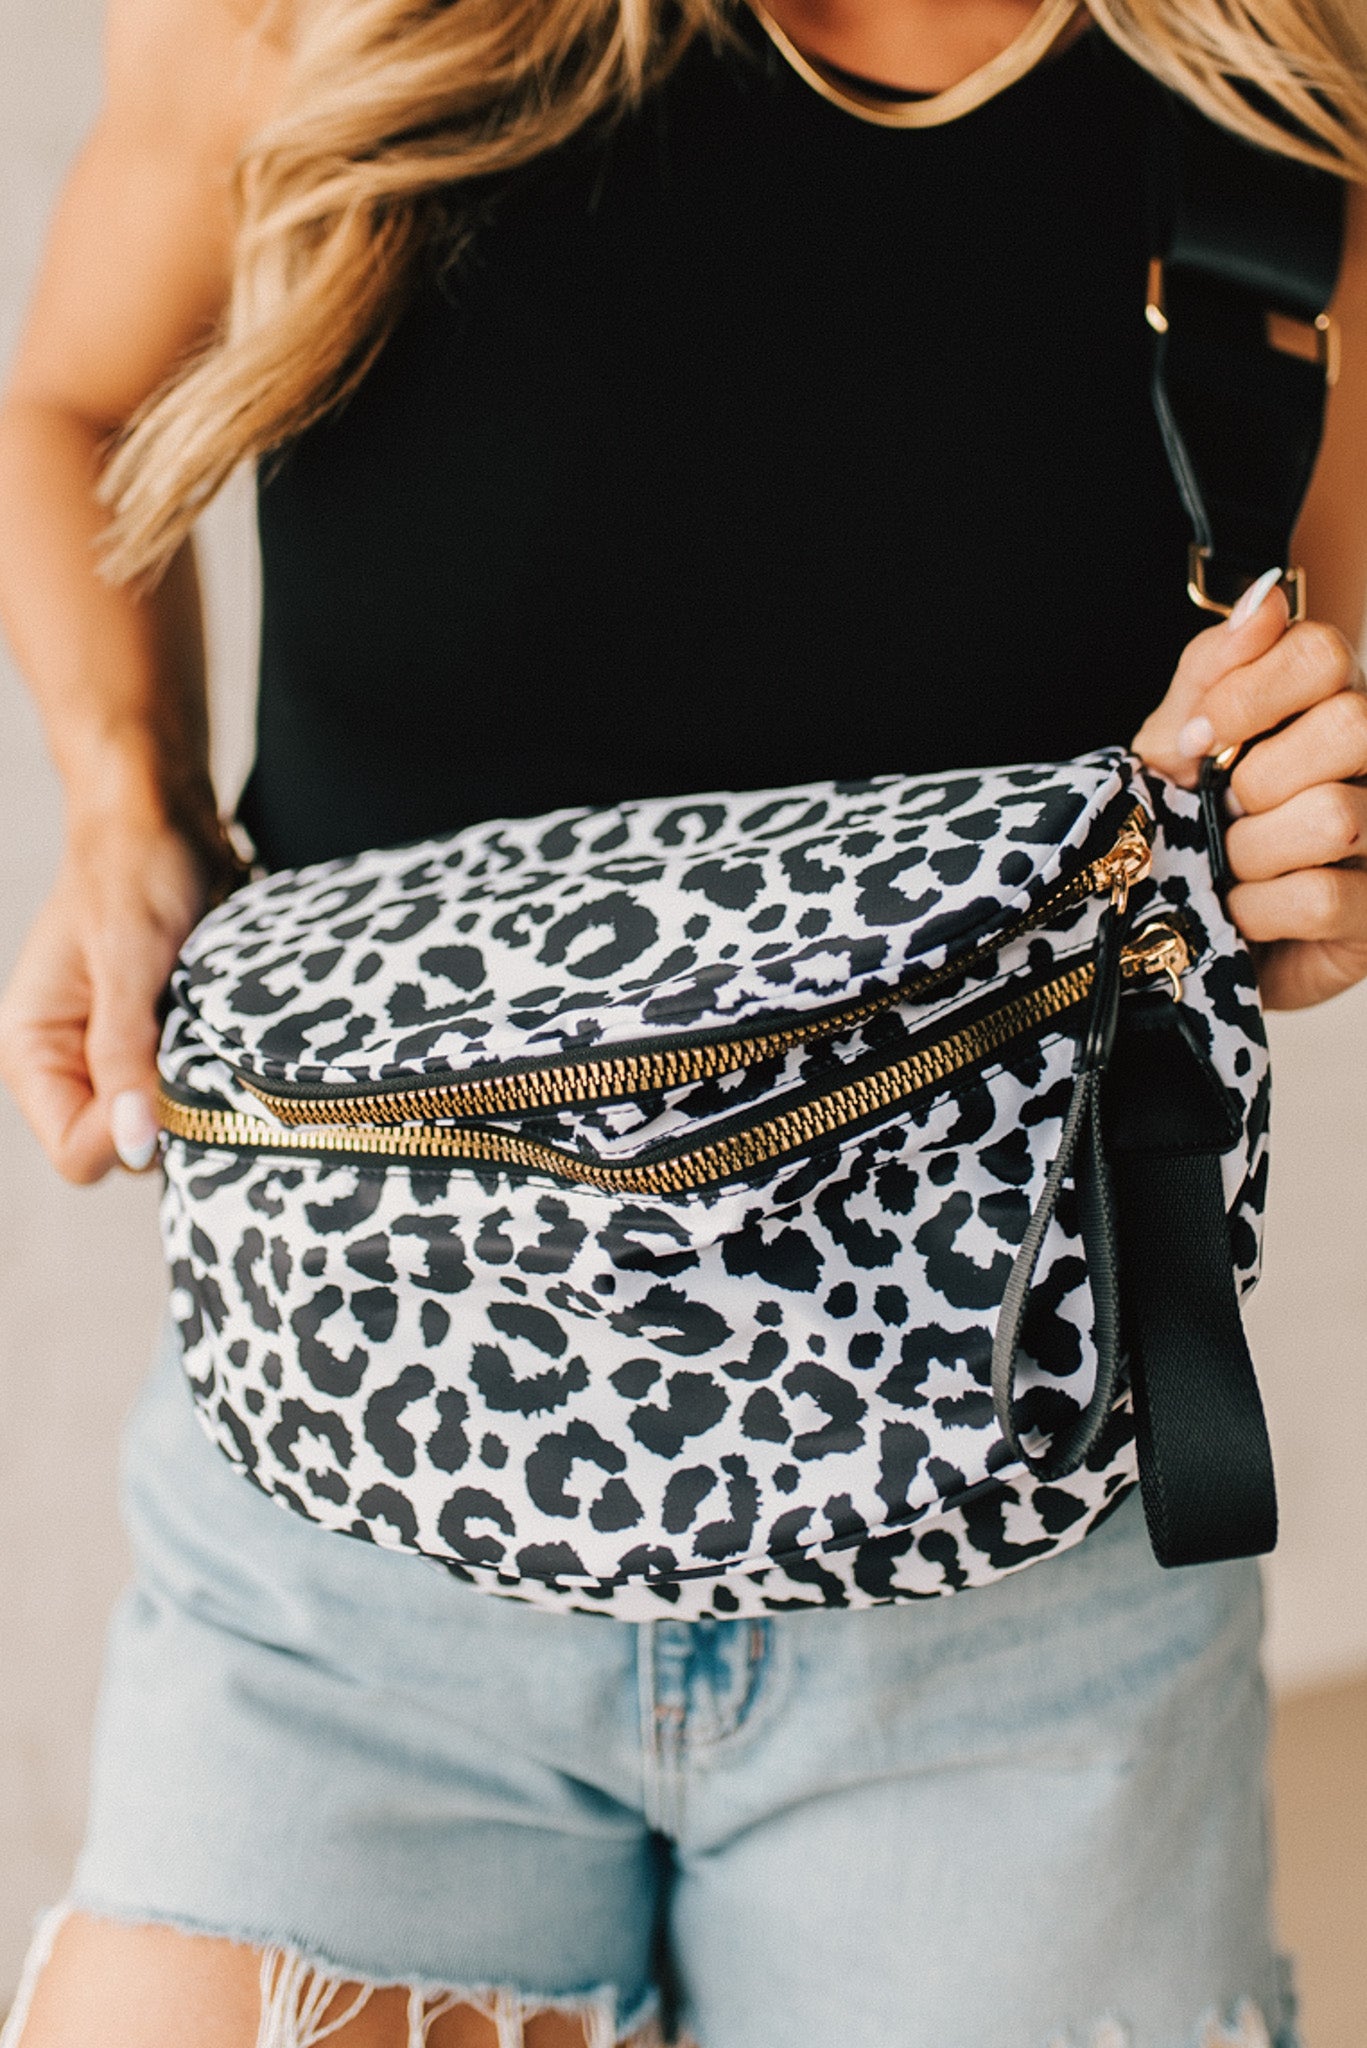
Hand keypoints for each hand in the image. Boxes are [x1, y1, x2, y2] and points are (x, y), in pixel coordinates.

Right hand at [0, 804, 222, 1182]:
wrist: (162, 818)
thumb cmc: (134, 872)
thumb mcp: (129, 962)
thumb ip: (124, 1054)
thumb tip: (136, 1145)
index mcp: (33, 1048)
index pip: (76, 1154)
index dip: (128, 1136)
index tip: (172, 1084)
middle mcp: (68, 1063)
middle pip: (122, 1149)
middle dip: (166, 1116)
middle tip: (197, 1050)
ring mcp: (112, 1055)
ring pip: (161, 1123)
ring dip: (193, 1089)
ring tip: (207, 1028)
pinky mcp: (155, 1041)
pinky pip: (185, 1087)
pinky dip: (208, 1068)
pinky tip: (221, 1028)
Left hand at [1132, 571, 1366, 1011]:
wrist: (1169, 933)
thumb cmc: (1183, 828)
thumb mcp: (1176, 744)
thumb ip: (1213, 669)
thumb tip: (1265, 597)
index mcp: (1326, 707)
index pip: (1323, 651)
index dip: (1250, 693)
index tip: (1196, 740)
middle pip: (1351, 725)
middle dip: (1257, 778)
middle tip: (1222, 811)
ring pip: (1337, 815)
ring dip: (1252, 851)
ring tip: (1229, 867)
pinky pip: (1326, 897)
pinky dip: (1260, 910)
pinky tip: (1241, 914)